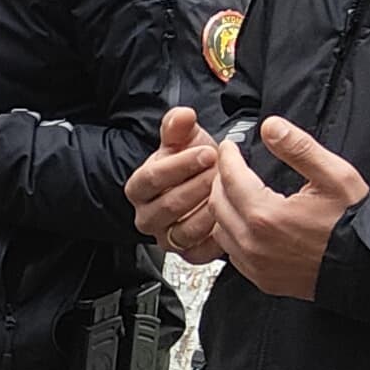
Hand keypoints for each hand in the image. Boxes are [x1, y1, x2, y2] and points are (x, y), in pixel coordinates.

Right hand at [130, 105, 229, 258]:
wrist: (205, 184)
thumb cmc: (192, 162)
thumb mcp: (185, 139)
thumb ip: (179, 126)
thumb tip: (183, 115)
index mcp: (139, 188)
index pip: (152, 178)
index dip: (181, 164)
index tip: (208, 152)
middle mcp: (147, 217)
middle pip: (169, 205)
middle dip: (199, 187)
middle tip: (222, 173)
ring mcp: (166, 238)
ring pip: (185, 230)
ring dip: (210, 210)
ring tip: (229, 193)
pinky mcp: (187, 254)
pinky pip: (200, 250)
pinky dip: (216, 236)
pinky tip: (230, 217)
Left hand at [202, 114, 369, 300]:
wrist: (369, 265)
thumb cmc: (355, 222)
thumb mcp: (334, 176)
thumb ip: (299, 148)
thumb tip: (271, 127)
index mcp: (267, 216)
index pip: (230, 178)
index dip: (228, 157)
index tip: (230, 146)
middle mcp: (254, 243)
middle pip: (218, 203)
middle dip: (221, 179)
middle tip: (232, 166)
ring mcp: (256, 265)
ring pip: (220, 230)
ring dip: (224, 207)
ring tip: (237, 191)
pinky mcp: (262, 279)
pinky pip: (232, 253)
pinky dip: (233, 233)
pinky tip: (246, 221)